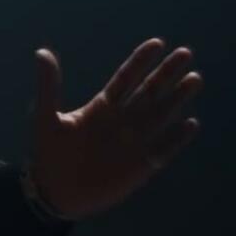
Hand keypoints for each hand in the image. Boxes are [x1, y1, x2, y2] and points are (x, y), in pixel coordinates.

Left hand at [29, 39, 202, 220]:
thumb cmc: (49, 154)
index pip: (126, 78)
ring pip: (161, 115)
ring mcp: (134, 142)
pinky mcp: (141, 166)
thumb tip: (41, 52)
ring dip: (178, 98)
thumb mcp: (45, 117)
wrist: (54, 193)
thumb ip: (48, 86)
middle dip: (167, 73)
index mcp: (102, 107)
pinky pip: (164, 149)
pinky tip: (190, 124)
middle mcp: (122, 120)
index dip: (141, 61)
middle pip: (150, 92)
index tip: (157, 43)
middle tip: (185, 53)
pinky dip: (177, 138)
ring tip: (194, 79)